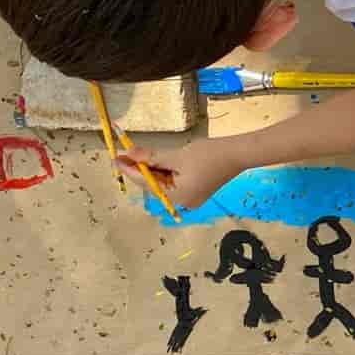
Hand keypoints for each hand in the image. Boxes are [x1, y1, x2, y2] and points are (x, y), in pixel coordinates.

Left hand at [116, 140, 241, 209]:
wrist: (237, 153)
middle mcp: (183, 202)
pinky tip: (156, 159)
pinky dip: (165, 170)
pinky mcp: (196, 189)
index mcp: (178, 197)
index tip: (116, 157)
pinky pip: (174, 181)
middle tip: (125, 153)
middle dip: (141, 169)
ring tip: (138, 154)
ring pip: (164, 183)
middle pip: (155, 185)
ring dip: (152, 168)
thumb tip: (128, 153)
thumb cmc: (208, 155)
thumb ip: (150, 157)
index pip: (147, 184)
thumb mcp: (176, 156)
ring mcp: (191, 196)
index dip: (130, 169)